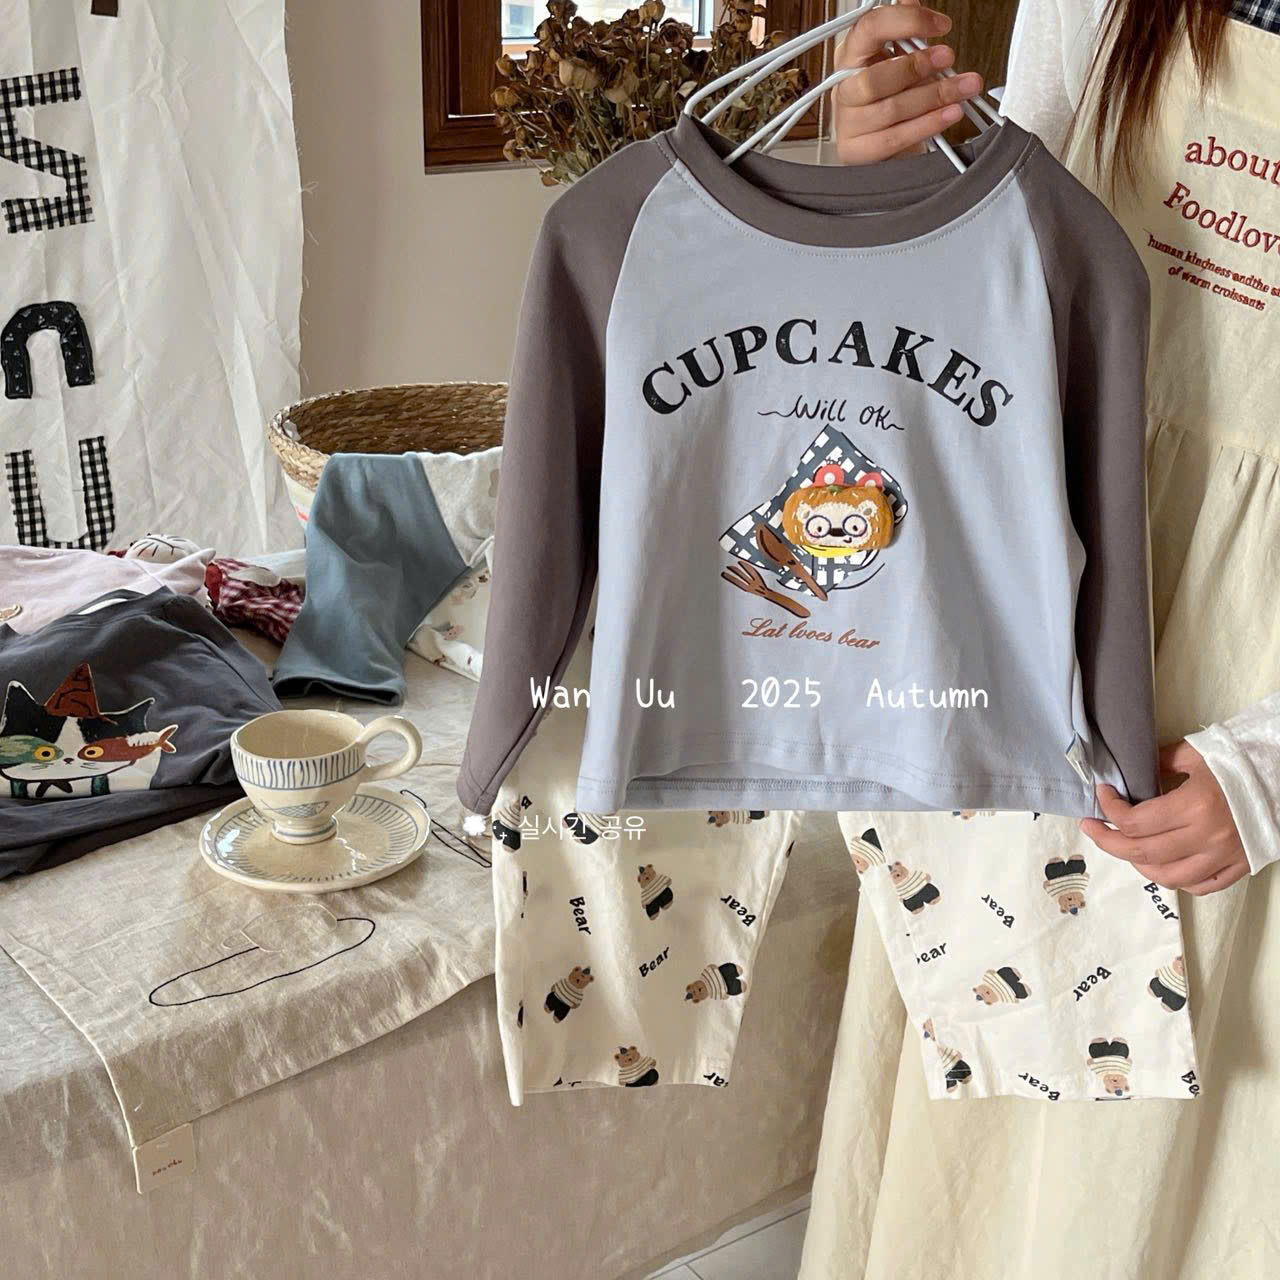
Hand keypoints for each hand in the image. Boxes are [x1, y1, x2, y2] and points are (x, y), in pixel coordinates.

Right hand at [831, 0, 984, 164]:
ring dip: (933, 96)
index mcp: (851, 57)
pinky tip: (949, 114)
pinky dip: (928, 124)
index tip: (940, 25)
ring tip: (962, 89)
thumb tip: (912, 2)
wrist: (887, 147)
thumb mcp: (900, 61)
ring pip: (890, 109)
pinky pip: (895, 138)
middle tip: (947, 59)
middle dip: (917, 66)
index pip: (869, 29)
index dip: (907, 22)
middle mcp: (844, 89)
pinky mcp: (856, 151)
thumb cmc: (893, 100)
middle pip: (874, 77)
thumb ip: (904, 33)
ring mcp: (847, 122)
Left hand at [1079, 741, 1248, 894]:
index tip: (1102, 795)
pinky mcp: (1238, 867)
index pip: (1134, 821)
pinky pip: (1199, 886)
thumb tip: (1129, 772)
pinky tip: (1160, 864)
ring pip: (1166, 877)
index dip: (1109, 810)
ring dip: (1137, 863)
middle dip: (1107, 841)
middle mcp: (1207, 837)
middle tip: (1092, 828)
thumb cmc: (1240, 762)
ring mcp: (1224, 857)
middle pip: (1141, 852)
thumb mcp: (1195, 754)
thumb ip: (1158, 762)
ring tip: (1125, 846)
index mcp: (1194, 806)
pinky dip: (1174, 880)